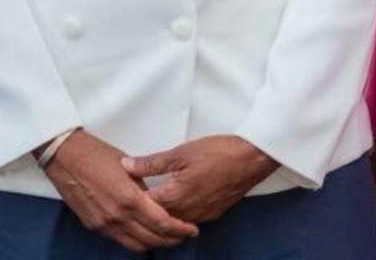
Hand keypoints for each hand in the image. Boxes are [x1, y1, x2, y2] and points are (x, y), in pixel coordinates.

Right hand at [41, 130, 198, 252]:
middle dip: (171, 239)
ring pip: (136, 245)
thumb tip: (155, 199)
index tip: (191, 229)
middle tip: (183, 235)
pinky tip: (141, 232)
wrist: (64, 156)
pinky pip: (119, 240)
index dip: (180, 229)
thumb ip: (143, 186)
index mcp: (130, 199)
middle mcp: (117, 217)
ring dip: (153, 243)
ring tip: (165, 236)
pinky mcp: (94, 226)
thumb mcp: (127, 166)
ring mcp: (104, 224)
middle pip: (152, 239)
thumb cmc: (95, 153)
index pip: (162, 223)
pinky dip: (134, 240)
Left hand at [123, 135, 278, 224]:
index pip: (145, 206)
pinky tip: (176, 204)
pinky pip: (190, 220)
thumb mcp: (181, 153)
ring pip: (175, 222)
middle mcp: (188, 212)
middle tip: (133, 199)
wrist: (252, 159)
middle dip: (145, 211)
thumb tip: (127, 165)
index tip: (123, 191)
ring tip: (152, 203)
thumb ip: (152, 162)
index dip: (132, 199)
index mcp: (176, 196)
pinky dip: (179, 215)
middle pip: (158, 219)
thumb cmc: (218, 152)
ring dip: (163, 215)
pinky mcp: (214, 214)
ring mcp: (202, 215)